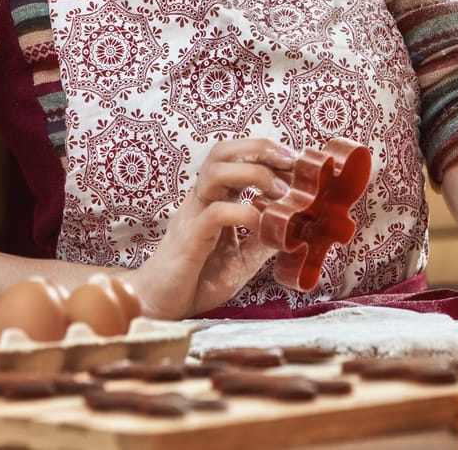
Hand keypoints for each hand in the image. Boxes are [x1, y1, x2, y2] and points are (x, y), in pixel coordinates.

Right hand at [124, 137, 296, 318]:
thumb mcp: (243, 257)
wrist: (159, 307)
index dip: (266, 153)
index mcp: (214, 198)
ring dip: (255, 174)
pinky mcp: (189, 237)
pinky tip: (263, 226)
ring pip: (216, 171)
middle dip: (260, 149)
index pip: (235, 157)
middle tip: (291, 165)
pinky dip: (245, 213)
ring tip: (281, 192)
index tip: (297, 163)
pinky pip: (216, 212)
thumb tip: (296, 226)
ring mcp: (192, 215)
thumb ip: (265, 239)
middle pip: (222, 151)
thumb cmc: (198, 279)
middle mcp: (201, 199)